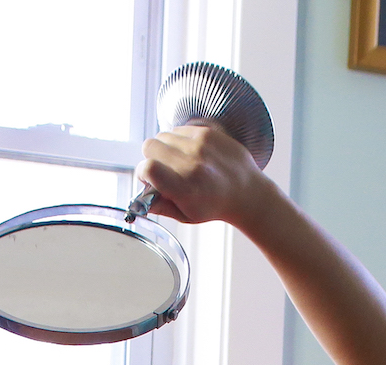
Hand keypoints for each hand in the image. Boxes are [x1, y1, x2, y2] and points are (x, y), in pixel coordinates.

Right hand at [135, 123, 270, 226]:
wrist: (247, 192)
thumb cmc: (215, 205)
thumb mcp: (186, 215)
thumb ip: (159, 206)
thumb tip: (139, 199)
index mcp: (185, 188)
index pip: (147, 168)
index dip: (143, 173)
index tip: (151, 179)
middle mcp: (192, 163)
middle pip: (149, 146)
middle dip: (151, 158)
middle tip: (165, 169)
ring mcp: (200, 145)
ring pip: (162, 135)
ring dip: (165, 148)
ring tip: (180, 162)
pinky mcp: (207, 132)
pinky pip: (177, 129)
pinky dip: (178, 140)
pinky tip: (191, 153)